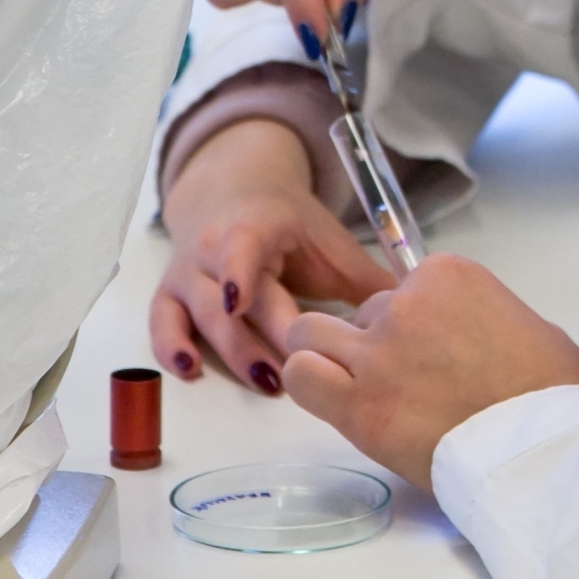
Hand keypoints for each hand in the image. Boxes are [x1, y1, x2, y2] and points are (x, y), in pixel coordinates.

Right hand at [151, 120, 393, 392]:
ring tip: (266, 381)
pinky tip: (190, 371)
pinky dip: (170, 346)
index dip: (240, 270)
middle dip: (260, 335)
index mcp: (254, 224)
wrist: (236, 197)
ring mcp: (186, 271)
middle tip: (294, 369)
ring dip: (231, 351)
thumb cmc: (291, 228)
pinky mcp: (170, 294)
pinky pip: (162, 322)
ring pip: (199, 315)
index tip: (245, 300)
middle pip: (232, 298)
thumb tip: (416, 317)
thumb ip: (366, 281)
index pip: (241, 246)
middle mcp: (211, 246)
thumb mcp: (328, 242)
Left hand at [284, 255, 578, 488]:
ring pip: (310, 334)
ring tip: (356, 388)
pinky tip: (339, 404)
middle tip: (407, 383)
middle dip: (378, 343)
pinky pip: (302, 377)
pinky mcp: (358, 405)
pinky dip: (311, 385)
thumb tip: (473, 340)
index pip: (405, 288)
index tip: (439, 356)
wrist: (545, 450)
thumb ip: (486, 319)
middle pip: (363, 312)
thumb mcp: (531, 328)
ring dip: (327, 356)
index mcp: (449, 275)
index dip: (418, 324)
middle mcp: (403, 303)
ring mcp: (375, 353)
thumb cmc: (557, 393)